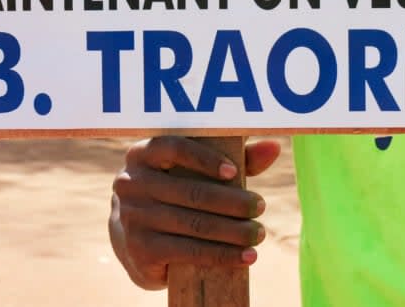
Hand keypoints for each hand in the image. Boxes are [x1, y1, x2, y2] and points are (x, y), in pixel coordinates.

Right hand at [110, 137, 281, 289]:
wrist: (133, 235)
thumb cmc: (176, 189)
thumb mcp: (199, 169)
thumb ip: (237, 157)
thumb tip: (273, 148)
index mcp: (144, 153)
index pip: (174, 148)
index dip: (205, 159)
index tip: (235, 172)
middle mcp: (131, 184)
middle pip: (191, 192)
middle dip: (233, 202)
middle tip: (260, 207)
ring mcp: (133, 218)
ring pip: (194, 225)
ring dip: (233, 232)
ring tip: (259, 234)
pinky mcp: (140, 251)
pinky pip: (189, 252)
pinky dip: (222, 256)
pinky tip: (246, 257)